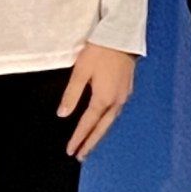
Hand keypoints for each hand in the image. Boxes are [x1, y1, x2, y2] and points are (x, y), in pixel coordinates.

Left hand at [59, 42, 136, 157]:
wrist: (122, 35)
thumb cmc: (99, 51)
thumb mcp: (81, 71)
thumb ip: (72, 94)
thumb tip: (63, 115)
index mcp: (103, 99)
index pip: (88, 124)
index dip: (78, 138)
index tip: (70, 151)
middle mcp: (116, 101)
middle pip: (102, 128)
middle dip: (90, 143)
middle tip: (80, 156)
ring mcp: (124, 95)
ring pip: (110, 121)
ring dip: (99, 134)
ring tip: (90, 143)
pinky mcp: (127, 89)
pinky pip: (115, 112)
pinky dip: (107, 122)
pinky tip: (103, 122)